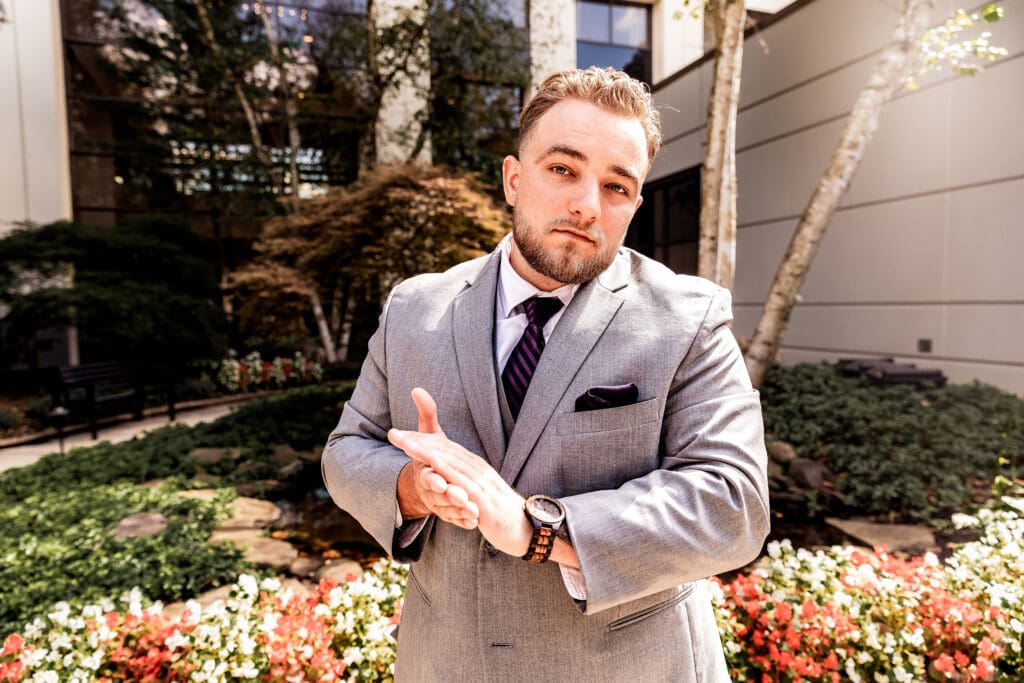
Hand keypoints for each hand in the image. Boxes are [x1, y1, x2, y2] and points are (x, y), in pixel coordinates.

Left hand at [389, 388, 532, 556]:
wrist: (527, 531)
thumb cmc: (500, 514)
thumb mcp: (478, 496)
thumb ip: (463, 486)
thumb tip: (450, 481)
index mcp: (474, 467)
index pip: (444, 449)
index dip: (422, 440)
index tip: (399, 434)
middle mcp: (477, 469)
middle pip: (443, 450)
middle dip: (417, 440)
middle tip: (393, 433)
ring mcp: (481, 482)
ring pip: (449, 462)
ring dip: (426, 451)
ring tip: (405, 442)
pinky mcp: (483, 499)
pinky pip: (461, 482)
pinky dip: (446, 470)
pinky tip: (431, 463)